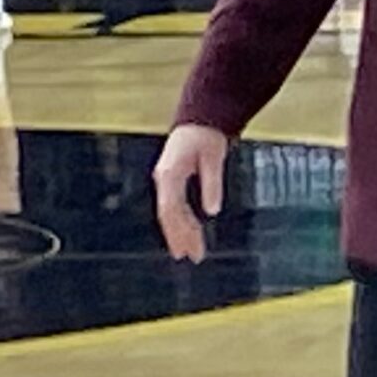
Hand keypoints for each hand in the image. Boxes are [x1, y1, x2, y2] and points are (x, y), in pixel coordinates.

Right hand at [152, 123, 228, 261]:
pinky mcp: (172, 182)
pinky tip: (190, 234)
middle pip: (168, 215)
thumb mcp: (213, 157)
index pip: (170, 208)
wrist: (199, 120)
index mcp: (169, 174)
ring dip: (180, 233)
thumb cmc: (206, 136)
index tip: (189, 247)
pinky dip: (182, 222)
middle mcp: (163, 179)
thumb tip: (213, 210)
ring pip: (170, 213)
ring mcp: (166, 181)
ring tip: (191, 253)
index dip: (179, 230)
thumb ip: (212, 183)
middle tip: (192, 257)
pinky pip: (175, 207)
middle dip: (179, 237)